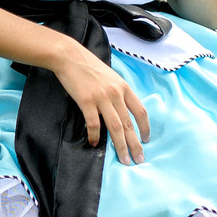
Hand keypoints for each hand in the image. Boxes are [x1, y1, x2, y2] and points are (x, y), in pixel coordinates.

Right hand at [53, 46, 150, 164]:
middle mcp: (116, 93)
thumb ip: (118, 93)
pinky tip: (94, 143)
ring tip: (124, 159)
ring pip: (115, 127)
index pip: (140, 111)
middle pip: (129, 123)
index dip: (145, 127)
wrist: (70, 56)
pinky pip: (94, 124)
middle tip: (139, 159)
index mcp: (124, 87)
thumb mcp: (111, 77)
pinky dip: (95, 136)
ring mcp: (102, 97)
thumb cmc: (89, 67)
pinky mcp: (86, 101)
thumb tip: (122, 112)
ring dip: (121, 146)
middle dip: (135, 144)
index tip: (146, 140)